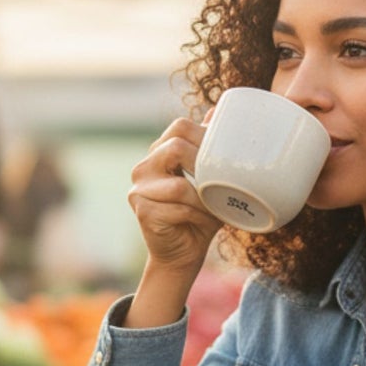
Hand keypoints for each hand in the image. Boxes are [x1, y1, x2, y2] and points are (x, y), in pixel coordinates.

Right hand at [128, 116, 222, 276]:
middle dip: (205, 165)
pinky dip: (198, 216)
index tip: (226, 154)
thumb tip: (220, 110)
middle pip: (176, 147)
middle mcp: (144, 167)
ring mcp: (139, 189)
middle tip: (223, 181)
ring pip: (179, 185)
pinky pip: (177, 208)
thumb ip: (210, 149)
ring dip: (205, 200)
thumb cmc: (200, 216)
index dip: (205, 136)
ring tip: (217, 208)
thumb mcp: (211, 180)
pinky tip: (205, 221)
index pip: (179, 127)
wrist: (183, 254)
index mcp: (159, 153)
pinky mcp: (142, 210)